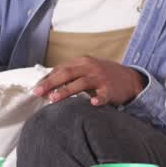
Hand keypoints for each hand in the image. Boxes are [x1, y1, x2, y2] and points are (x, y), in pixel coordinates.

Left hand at [31, 57, 148, 105]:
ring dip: (66, 91)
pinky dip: (98, 99)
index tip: (35, 88)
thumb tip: (46, 82)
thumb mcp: (87, 69)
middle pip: (67, 73)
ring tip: (53, 99)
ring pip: (81, 83)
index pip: (61, 69)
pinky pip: (103, 95)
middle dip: (51, 83)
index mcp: (83, 62)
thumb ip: (70, 73)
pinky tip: (92, 104)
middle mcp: (91, 68)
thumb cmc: (103, 76)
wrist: (130, 79)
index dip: (47, 78)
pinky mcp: (111, 90)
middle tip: (37, 92)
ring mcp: (101, 79)